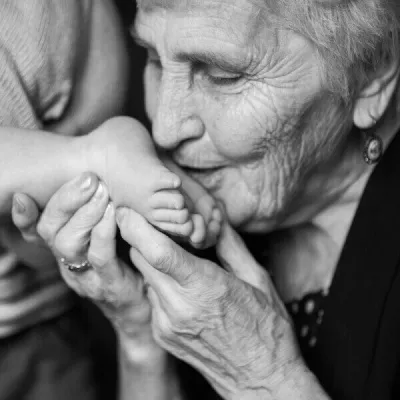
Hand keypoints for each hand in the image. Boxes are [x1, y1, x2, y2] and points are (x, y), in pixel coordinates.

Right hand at [11, 173, 153, 343]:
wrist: (143, 309)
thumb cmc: (126, 265)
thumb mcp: (107, 241)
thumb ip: (97, 219)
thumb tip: (98, 184)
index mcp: (65, 251)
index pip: (36, 232)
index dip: (24, 216)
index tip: (23, 196)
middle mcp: (68, 264)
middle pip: (49, 231)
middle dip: (66, 200)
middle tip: (88, 178)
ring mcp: (87, 276)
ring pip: (68, 243)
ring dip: (85, 213)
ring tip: (102, 192)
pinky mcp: (110, 285)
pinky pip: (100, 257)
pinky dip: (104, 231)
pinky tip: (115, 212)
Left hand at [117, 208, 303, 398]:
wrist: (260, 379)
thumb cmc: (266, 328)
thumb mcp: (257, 279)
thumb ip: (231, 244)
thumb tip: (215, 217)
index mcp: (205, 288)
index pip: (157, 251)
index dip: (136, 226)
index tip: (129, 207)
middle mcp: (178, 307)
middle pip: (141, 259)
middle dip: (143, 236)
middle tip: (156, 221)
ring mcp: (166, 323)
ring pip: (144, 276)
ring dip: (152, 258)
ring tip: (173, 250)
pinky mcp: (162, 334)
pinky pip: (152, 295)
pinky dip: (160, 281)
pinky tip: (180, 281)